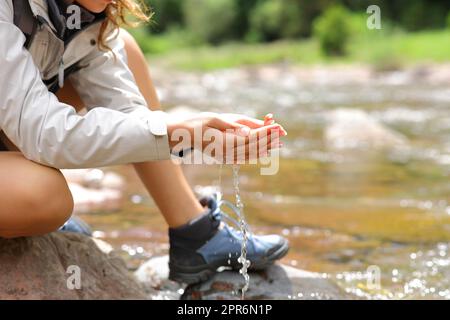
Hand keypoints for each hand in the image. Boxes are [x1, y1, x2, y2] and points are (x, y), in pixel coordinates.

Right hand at [166, 112, 286, 162]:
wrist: (184, 135)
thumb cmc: (197, 123)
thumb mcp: (214, 119)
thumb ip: (232, 126)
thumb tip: (249, 132)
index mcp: (225, 142)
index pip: (251, 138)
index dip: (266, 133)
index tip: (278, 126)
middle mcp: (227, 153)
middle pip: (253, 147)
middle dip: (269, 140)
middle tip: (282, 132)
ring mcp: (226, 158)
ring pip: (251, 154)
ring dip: (266, 148)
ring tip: (279, 141)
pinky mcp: (226, 159)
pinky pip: (245, 158)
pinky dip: (257, 153)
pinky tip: (265, 149)